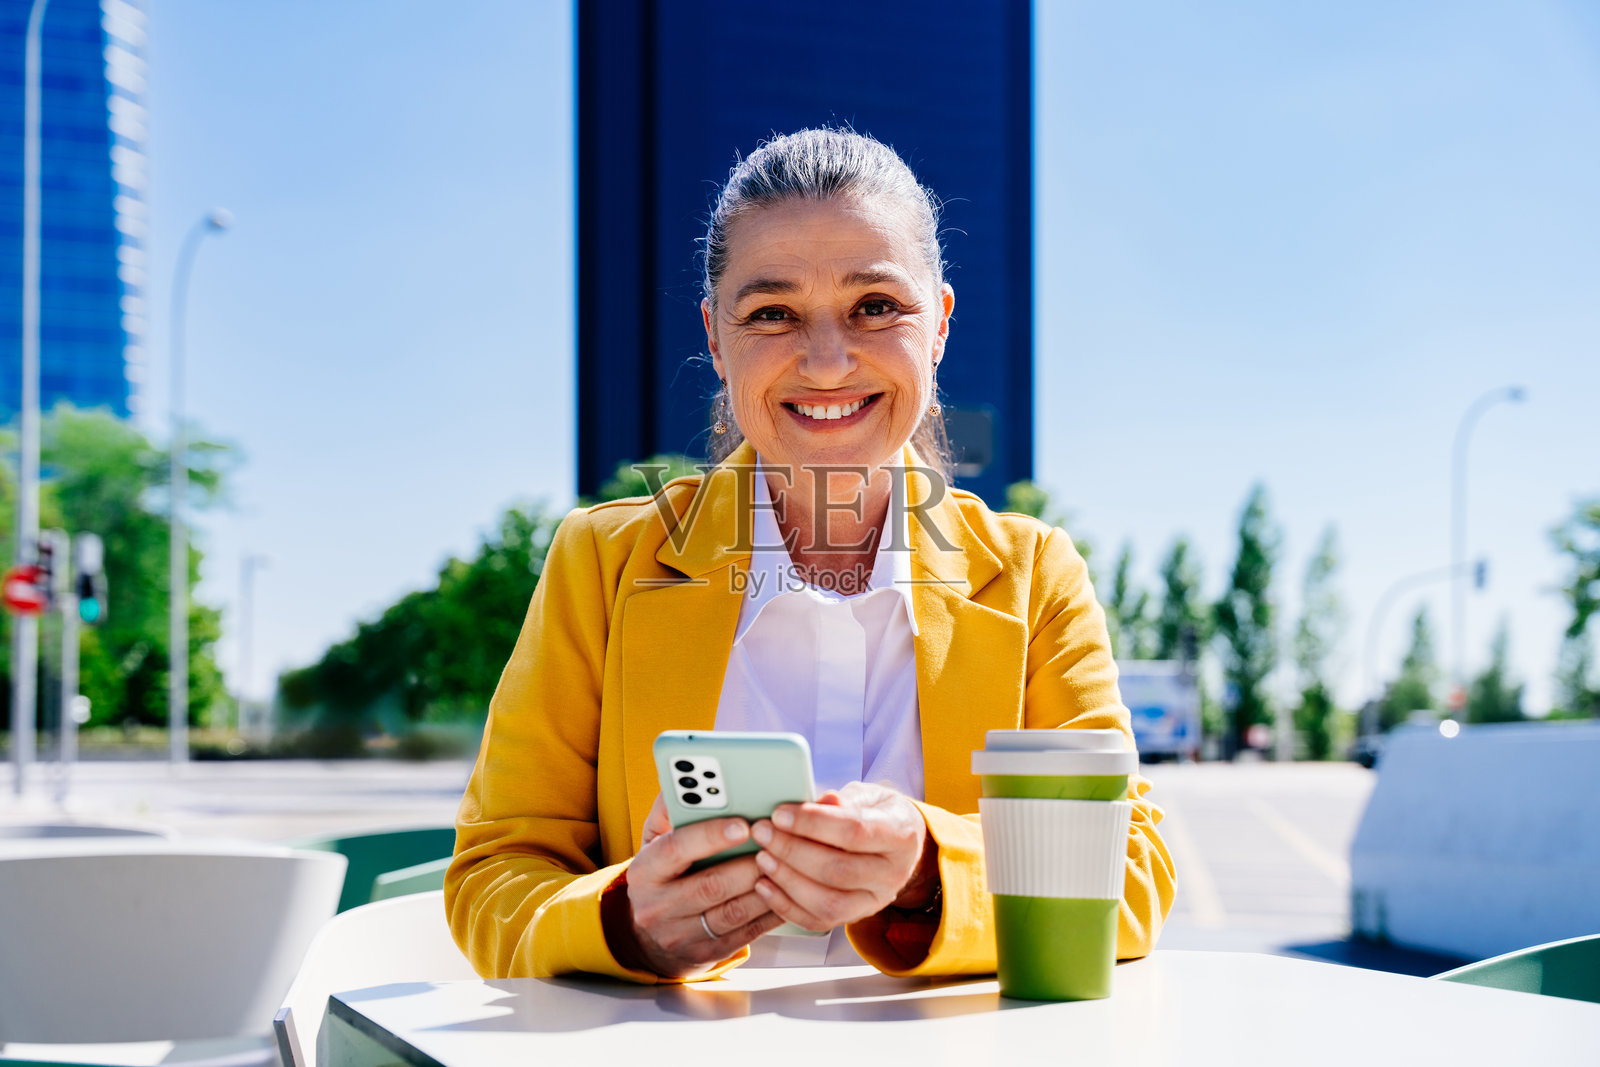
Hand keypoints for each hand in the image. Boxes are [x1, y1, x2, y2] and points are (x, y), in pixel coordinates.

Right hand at [621, 794, 784, 977]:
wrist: (648, 938)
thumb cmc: (662, 876)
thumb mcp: (655, 841)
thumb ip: (671, 809)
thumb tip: (690, 783)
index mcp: (645, 871)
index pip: (676, 849)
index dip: (710, 835)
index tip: (743, 823)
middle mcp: (657, 906)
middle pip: (711, 885)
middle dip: (749, 863)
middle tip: (778, 844)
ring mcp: (680, 935)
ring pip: (733, 912)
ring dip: (766, 888)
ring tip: (788, 866)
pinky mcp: (705, 955)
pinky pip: (746, 934)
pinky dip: (770, 912)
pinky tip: (787, 893)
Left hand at [749, 781, 936, 932]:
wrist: (900, 846)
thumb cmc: (877, 814)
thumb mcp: (868, 796)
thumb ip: (845, 800)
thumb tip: (822, 802)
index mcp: (899, 835)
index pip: (854, 832)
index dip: (813, 824)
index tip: (780, 814)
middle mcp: (892, 873)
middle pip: (838, 870)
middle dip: (793, 851)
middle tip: (763, 833)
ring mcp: (875, 900)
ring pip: (829, 903)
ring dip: (788, 881)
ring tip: (762, 858)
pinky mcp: (855, 917)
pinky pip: (818, 921)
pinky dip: (786, 906)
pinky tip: (765, 885)